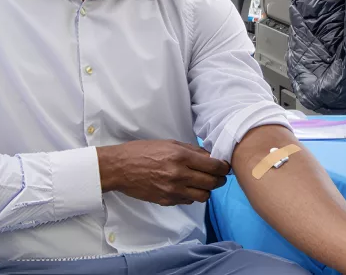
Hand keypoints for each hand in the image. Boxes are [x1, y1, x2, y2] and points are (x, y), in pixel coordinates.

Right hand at [97, 140, 230, 205]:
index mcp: (180, 156)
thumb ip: (192, 150)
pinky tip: (187, 187)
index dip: (223, 167)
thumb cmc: (142, 151)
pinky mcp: (167, 201)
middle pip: (212, 183)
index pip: (214, 166)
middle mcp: (179, 174)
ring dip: (207, 190)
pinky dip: (192, 195)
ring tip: (202, 183)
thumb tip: (210, 156)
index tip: (225, 166)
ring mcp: (173, 190)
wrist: (120, 168)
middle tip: (218, 176)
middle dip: (219, 179)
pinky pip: (189, 201)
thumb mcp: (169, 143)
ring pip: (204, 196)